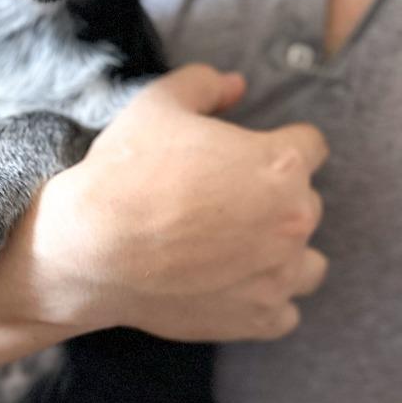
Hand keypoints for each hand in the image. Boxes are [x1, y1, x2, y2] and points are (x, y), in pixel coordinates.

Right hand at [0, 64, 328, 340]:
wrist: (91, 249)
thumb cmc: (125, 173)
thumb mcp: (157, 106)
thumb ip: (204, 85)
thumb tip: (235, 85)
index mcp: (281, 164)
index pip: (310, 147)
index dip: (276, 146)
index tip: (245, 157)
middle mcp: (293, 220)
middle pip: (306, 203)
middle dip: (274, 200)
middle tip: (224, 204)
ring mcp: (279, 274)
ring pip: (308, 263)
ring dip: (283, 255)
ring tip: (239, 252)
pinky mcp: (258, 317)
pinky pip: (285, 312)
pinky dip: (263, 300)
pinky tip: (230, 287)